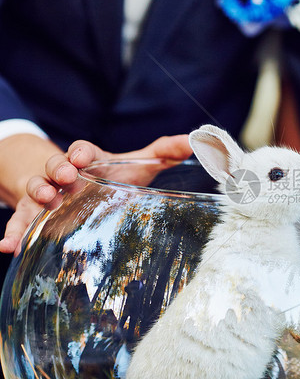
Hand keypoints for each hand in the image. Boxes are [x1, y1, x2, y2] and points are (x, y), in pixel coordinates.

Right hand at [0, 135, 192, 254]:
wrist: (82, 183)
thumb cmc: (113, 173)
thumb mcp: (138, 164)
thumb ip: (163, 153)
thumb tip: (191, 142)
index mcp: (89, 159)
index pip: (82, 150)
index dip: (80, 151)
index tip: (81, 155)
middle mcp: (65, 173)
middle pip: (56, 166)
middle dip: (58, 168)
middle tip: (65, 174)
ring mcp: (49, 193)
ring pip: (36, 189)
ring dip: (38, 192)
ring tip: (44, 199)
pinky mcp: (37, 215)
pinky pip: (21, 222)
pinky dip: (13, 233)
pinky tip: (7, 247)